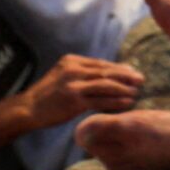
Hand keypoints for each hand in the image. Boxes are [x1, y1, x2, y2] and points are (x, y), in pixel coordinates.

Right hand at [20, 54, 143, 129]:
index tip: (133, 72)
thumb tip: (108, 74)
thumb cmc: (48, 95)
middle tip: (141, 79)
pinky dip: (115, 101)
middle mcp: (73, 69)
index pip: (101, 63)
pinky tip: (126, 103)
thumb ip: (82, 73)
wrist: (28, 109)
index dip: (119, 68)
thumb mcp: (63, 76)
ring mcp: (73, 84)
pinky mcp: (74, 99)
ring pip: (105, 84)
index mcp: (71, 60)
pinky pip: (100, 100)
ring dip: (123, 88)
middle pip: (106, 71)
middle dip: (126, 76)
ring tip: (136, 92)